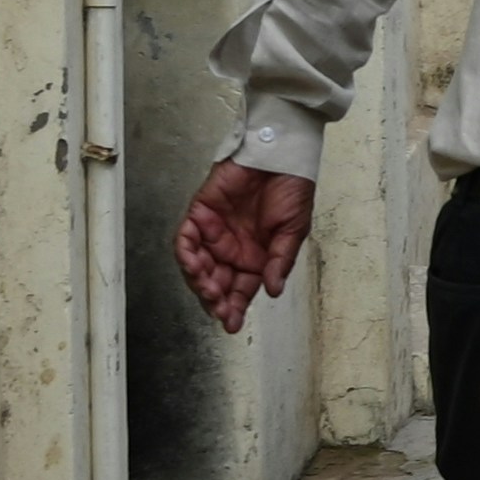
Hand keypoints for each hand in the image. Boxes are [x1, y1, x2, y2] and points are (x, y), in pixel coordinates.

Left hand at [177, 162, 312, 331]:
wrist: (281, 155)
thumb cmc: (292, 189)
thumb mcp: (293, 231)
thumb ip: (280, 261)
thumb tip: (273, 290)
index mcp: (256, 257)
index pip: (240, 290)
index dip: (235, 308)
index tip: (233, 324)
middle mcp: (232, 248)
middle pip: (215, 282)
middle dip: (214, 299)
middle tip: (219, 307)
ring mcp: (214, 231)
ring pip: (197, 265)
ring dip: (199, 280)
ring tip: (208, 289)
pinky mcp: (200, 212)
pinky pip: (185, 238)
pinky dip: (186, 252)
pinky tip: (195, 264)